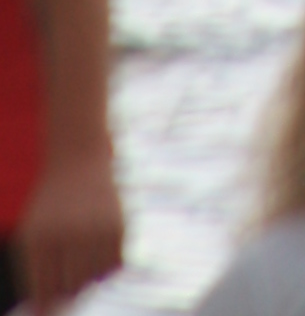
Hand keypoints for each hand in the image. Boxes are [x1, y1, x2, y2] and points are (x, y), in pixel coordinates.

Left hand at [18, 136, 123, 300]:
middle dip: (68, 286)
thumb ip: (36, 276)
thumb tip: (45, 313)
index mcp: (40, 239)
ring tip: (82, 252)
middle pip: (70, 289)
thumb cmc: (50, 206)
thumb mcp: (32, 235)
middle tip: (68, 267)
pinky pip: (115, 265)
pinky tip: (98, 244)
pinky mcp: (119, 224)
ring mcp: (96, 228)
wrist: (78, 158)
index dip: (46, 305)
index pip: (43, 291)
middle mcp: (68, 234)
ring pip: (94, 279)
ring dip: (88, 275)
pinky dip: (107, 263)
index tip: (48, 309)